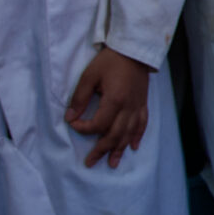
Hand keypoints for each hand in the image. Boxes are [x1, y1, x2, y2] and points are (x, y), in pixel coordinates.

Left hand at [64, 47, 153, 168]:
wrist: (134, 50)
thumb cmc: (110, 61)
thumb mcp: (89, 76)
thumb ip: (79, 98)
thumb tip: (70, 117)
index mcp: (115, 100)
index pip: (98, 124)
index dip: (84, 128)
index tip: (73, 124)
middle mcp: (128, 107)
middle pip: (115, 135)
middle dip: (102, 150)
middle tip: (90, 162)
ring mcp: (138, 107)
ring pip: (129, 133)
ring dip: (120, 149)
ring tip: (112, 163)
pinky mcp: (143, 104)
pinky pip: (142, 124)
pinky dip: (137, 136)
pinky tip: (133, 146)